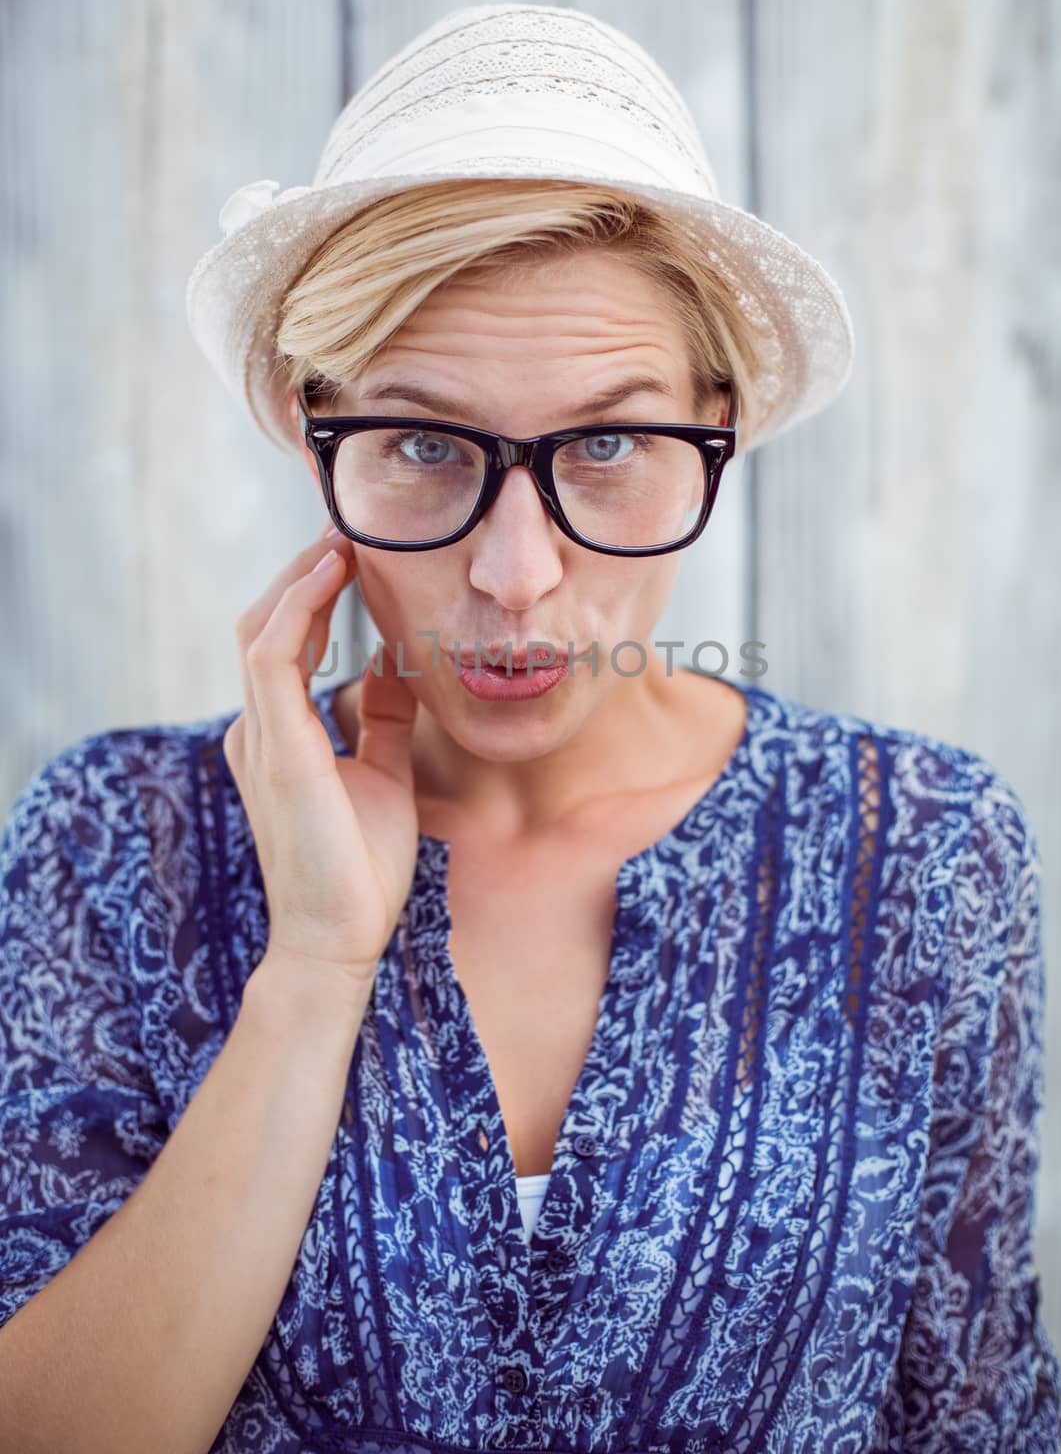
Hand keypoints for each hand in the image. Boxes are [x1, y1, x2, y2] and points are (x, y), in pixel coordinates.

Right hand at [222, 521, 418, 987]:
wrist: (340, 937)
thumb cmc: (360, 868)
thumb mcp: (384, 773)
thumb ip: (383, 719)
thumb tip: (398, 666)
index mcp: (277, 736)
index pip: (284, 643)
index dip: (313, 592)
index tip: (352, 550)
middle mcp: (258, 729)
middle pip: (265, 625)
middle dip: (303, 572)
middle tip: (347, 526)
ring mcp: (259, 736)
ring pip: (261, 629)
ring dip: (300, 577)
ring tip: (341, 537)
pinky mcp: (274, 747)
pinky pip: (272, 656)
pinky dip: (298, 607)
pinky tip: (331, 574)